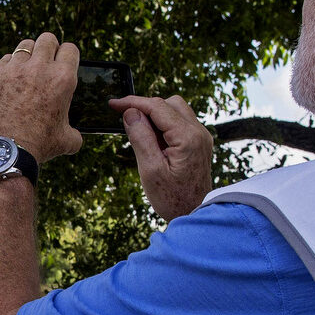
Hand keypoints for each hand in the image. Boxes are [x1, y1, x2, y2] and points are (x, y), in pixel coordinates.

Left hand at [0, 32, 82, 162]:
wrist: (5, 150)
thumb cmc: (39, 145)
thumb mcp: (67, 140)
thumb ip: (75, 131)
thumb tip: (75, 134)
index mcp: (63, 79)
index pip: (70, 49)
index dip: (67, 55)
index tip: (62, 62)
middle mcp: (40, 68)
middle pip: (47, 39)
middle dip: (48, 48)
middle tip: (45, 62)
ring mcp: (16, 69)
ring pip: (26, 45)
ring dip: (29, 54)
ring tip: (27, 69)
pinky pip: (6, 59)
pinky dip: (9, 67)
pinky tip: (10, 81)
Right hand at [109, 94, 216, 220]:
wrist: (194, 213)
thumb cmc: (172, 198)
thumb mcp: (150, 170)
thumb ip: (141, 138)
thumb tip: (131, 113)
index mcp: (188, 137)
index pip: (158, 107)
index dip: (133, 102)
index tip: (113, 104)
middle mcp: (199, 132)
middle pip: (169, 103)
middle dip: (146, 107)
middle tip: (125, 119)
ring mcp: (201, 136)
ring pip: (176, 110)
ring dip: (156, 115)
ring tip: (139, 132)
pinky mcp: (199, 142)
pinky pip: (180, 122)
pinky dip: (164, 124)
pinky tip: (152, 140)